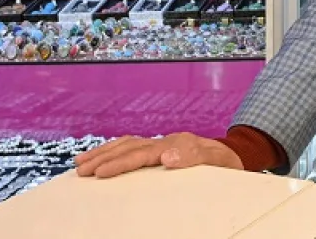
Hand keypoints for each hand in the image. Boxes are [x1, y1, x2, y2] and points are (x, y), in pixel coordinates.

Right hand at [73, 133, 244, 178]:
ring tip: (80, 163)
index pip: (142, 154)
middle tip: (81, 170)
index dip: (120, 163)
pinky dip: (113, 151)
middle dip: (102, 158)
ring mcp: (160, 143)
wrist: (234, 154)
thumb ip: (195, 157)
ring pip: (126, 145)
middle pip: (128, 147)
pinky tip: (100, 158)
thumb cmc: (225, 162)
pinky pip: (131, 148)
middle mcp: (165, 141)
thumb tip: (166, 158)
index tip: (100, 173)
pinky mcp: (158, 149)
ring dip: (102, 153)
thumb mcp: (218, 161)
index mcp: (176, 144)